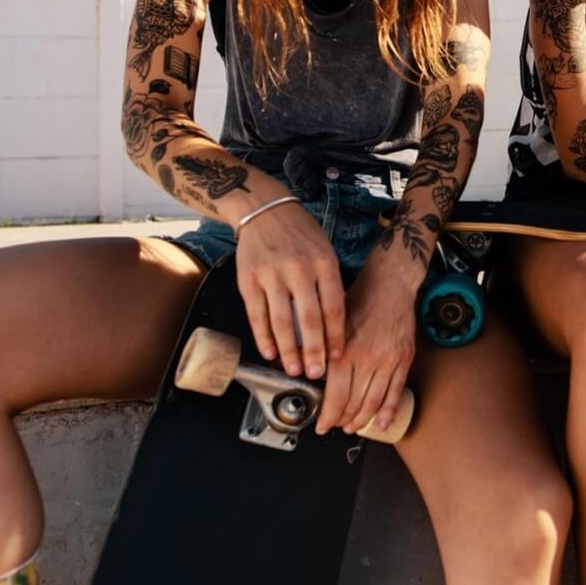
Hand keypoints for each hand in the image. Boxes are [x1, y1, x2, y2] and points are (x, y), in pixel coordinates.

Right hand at [233, 202, 346, 380]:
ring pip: (281, 321)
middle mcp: (299, 269)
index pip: (334, 308)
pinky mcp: (248, 279)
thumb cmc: (300, 235)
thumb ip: (329, 284)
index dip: (335, 337)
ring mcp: (272, 274)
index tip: (337, 357)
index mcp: (324, 263)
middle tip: (316, 374)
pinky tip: (270, 353)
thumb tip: (333, 326)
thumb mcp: (325, 251)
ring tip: (294, 369)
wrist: (264, 210)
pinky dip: (263, 337)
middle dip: (314, 351)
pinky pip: (257, 315)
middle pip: (309, 319)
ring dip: (288, 350)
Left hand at [316, 249, 417, 435]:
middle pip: (354, 404)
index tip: (322, 424)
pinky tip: (382, 422)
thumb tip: (296, 365)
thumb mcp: (330, 320)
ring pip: (374, 403)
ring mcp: (388, 361)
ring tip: (353, 426)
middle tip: (335, 426)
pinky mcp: (404, 359)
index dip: (328, 417)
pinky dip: (389, 411)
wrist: (391, 283)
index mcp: (345, 351)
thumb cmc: (360, 297)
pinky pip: (396, 392)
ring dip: (362, 420)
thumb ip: (316, 345)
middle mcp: (367, 360)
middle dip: (342, 421)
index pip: (335, 397)